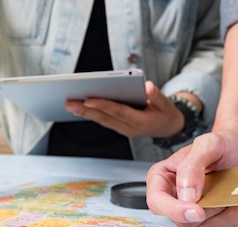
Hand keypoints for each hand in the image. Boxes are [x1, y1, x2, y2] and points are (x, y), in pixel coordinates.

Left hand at [64, 81, 186, 138]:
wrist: (168, 128)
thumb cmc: (166, 113)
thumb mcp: (166, 104)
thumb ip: (157, 96)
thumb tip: (148, 86)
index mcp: (140, 122)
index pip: (118, 112)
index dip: (103, 105)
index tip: (88, 99)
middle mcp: (128, 128)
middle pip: (104, 117)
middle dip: (85, 109)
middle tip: (69, 102)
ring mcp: (123, 129)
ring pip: (101, 120)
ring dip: (84, 113)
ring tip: (69, 105)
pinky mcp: (119, 127)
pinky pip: (103, 121)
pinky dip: (90, 115)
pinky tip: (78, 108)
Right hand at [146, 128, 237, 226]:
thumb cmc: (220, 145)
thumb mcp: (207, 144)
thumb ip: (192, 166)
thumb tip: (186, 194)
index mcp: (162, 178)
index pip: (157, 202)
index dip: (174, 211)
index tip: (197, 211)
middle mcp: (174, 197)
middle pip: (183, 220)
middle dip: (209, 212)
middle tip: (226, 195)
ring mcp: (191, 210)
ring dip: (226, 216)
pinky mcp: (209, 218)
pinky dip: (235, 217)